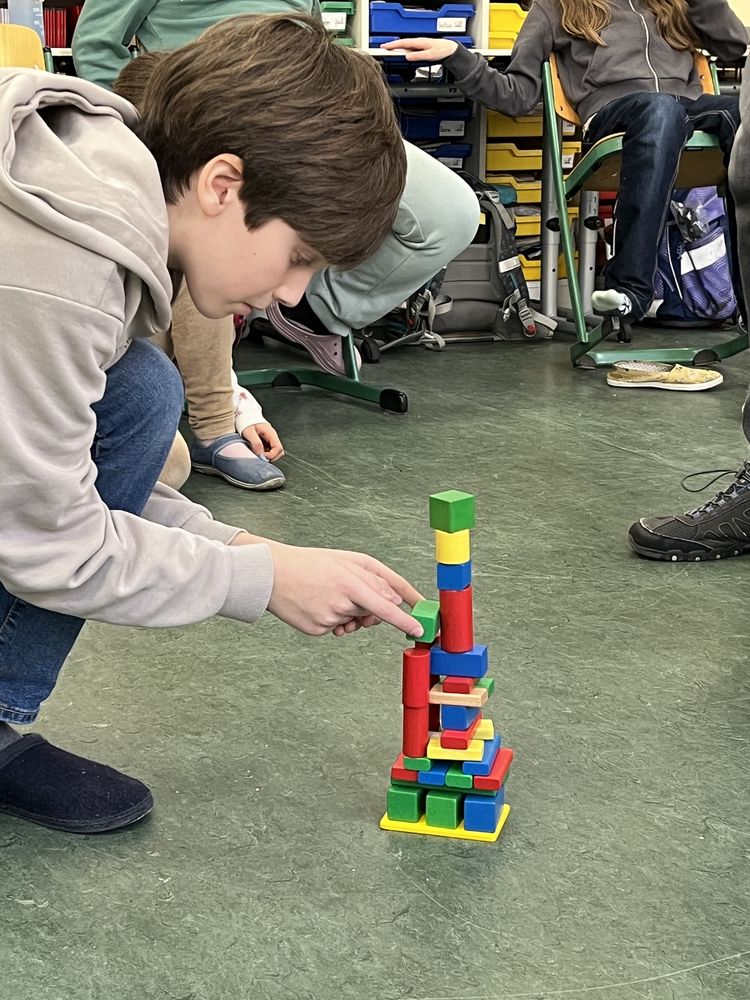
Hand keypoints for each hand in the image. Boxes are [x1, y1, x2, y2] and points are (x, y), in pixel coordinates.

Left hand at [242, 422, 283, 461]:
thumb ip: (255, 442)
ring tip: (258, 454)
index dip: (272, 455)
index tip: (262, 456)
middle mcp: (272, 437)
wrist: (245, 417)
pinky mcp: (266, 443)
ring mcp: (270, 440)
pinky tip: (257, 452)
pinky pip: (269, 451)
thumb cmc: (247, 422)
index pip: (279, 448)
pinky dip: (264, 454)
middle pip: (279, 452)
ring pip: (275, 453)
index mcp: (271, 434)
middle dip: (271, 457)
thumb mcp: (249, 432)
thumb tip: (260, 453)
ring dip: (268, 456)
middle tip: (260, 457)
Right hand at [266, 543, 423, 637]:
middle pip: (373, 613)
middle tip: (352, 594)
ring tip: (326, 594)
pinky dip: (331, 619)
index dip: (405, 620)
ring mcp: (329, 618)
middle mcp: (342, 601)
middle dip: (371, 608)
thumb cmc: (311, 563)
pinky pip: (336, 628)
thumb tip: (395, 602)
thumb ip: (375, 579)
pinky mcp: (317, 630)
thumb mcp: (346, 560)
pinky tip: (316, 604)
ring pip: (354, 621)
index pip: (386, 606)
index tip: (421, 630)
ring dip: (348, 611)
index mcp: (351, 581)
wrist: (271, 573)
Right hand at [380, 37, 458, 61]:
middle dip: (392, 45)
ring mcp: (419, 44)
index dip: (393, 45)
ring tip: (389, 50)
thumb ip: (418, 56)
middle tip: (382, 48)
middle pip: (402, 43)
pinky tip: (400, 52)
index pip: (403, 43)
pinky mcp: (420, 47)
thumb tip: (407, 56)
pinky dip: (402, 48)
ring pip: (405, 45)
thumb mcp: (429, 55)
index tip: (385, 47)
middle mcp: (418, 42)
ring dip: (396, 47)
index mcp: (419, 42)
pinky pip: (409, 47)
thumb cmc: (441, 51)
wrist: (449, 49)